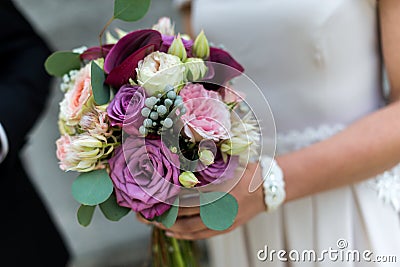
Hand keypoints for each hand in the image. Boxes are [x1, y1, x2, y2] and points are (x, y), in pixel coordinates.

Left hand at [137, 162, 265, 239]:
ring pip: (191, 229)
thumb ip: (207, 163)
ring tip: (154, 224)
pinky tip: (172, 233)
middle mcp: (220, 209)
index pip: (186, 200)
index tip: (151, 199)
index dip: (167, 202)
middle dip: (163, 218)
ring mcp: (223, 221)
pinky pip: (201, 236)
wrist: (267, 188)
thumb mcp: (227, 163)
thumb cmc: (245, 172)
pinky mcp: (225, 228)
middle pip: (185, 217)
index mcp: (219, 191)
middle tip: (145, 214)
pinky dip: (185, 235)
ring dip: (171, 228)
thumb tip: (180, 158)